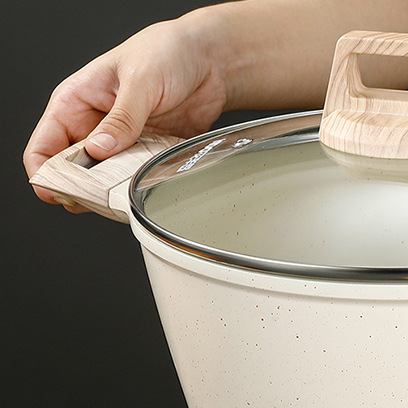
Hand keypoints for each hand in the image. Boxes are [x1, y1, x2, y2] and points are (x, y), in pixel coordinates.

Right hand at [23, 11, 227, 210]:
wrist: (209, 61)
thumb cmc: (166, 53)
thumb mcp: (140, 81)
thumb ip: (121, 118)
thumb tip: (98, 150)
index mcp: (76, 102)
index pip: (44, 145)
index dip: (46, 174)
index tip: (60, 193)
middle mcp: (94, 126)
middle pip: (73, 173)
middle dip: (81, 191)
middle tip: (98, 201)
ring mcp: (121, 144)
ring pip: (105, 183)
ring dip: (113, 194)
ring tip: (123, 198)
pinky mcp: (147, 155)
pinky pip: (137, 181)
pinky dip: (140, 190)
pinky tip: (147, 192)